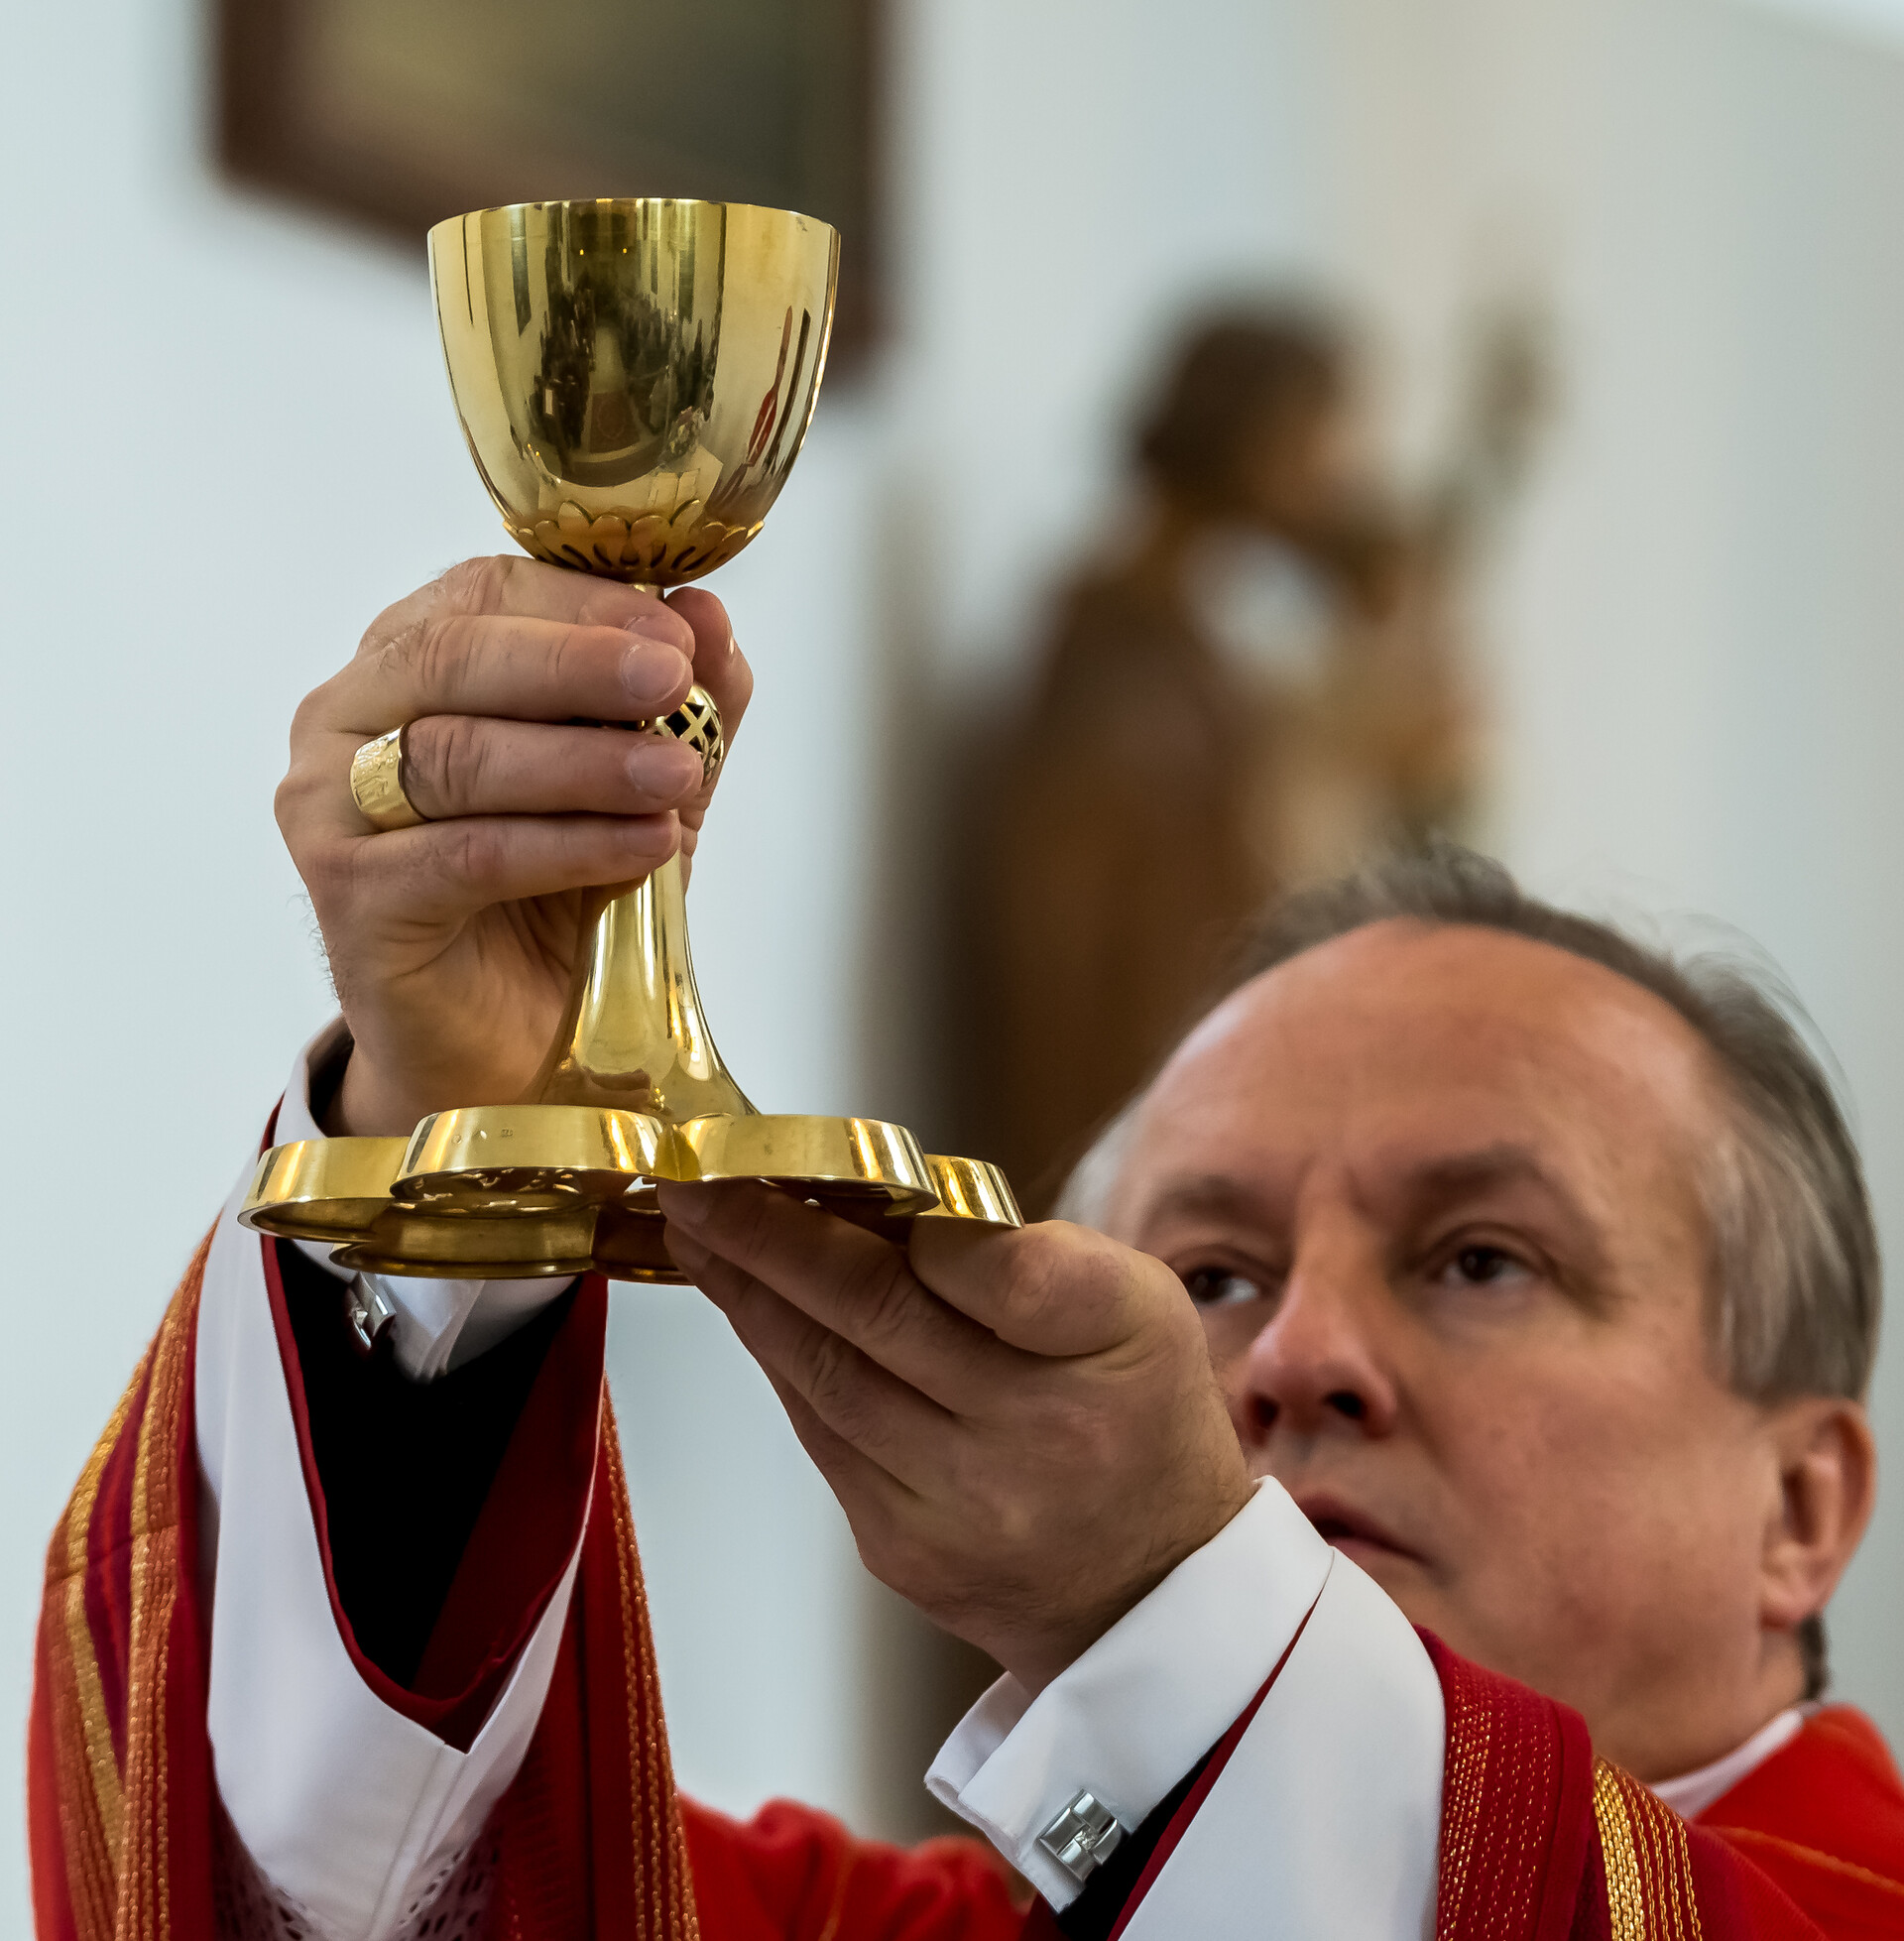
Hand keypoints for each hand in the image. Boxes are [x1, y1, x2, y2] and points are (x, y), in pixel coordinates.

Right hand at [276, 556, 751, 1135]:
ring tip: (677, 775)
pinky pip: (464, 855)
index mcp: (410, 661)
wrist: (517, 1046)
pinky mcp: (348, 897)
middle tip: (673, 679)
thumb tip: (711, 614)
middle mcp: (350, 718)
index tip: (678, 630)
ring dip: (584, 762)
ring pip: (456, 755)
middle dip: (577, 664)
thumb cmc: (563, 897)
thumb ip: (681, 703)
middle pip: (452, 656)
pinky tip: (645, 846)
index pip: (484, 593)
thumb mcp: (646, 788)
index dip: (584, 601)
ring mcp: (331, 808)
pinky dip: (565, 846)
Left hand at [658, 1183, 1254, 1692]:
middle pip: (879, 1317)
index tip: (839, 1172)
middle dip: (768, 1237)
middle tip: (697, 1177)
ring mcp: (962, 1506)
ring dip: (748, 1296)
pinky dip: (782, 1364)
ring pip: (827, 1378)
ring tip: (697, 1230)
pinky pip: (822, 1436)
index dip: (913, 1224)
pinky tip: (750, 1310)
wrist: (1151, 1592)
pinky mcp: (903, 1551)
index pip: (997, 1269)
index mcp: (1113, 1347)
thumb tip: (877, 1207)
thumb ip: (1026, 1252)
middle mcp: (1037, 1435)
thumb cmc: (1137, 1414)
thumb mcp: (1137, 1304)